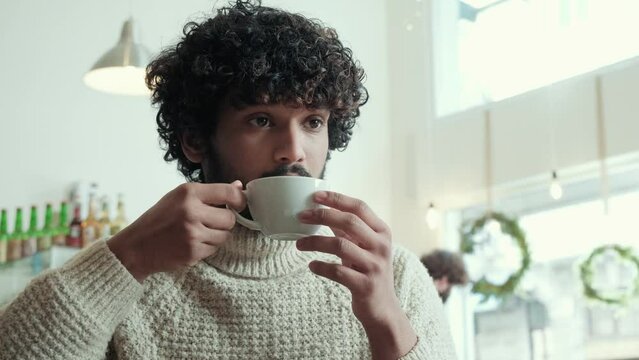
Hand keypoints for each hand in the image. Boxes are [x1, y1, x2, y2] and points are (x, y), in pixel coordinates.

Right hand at [107, 181, 244, 282]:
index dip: (239, 199)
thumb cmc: (159, 219)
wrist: (136, 247)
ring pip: (225, 236)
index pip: (228, 193)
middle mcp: (191, 211)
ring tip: (197, 233)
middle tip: (210, 222)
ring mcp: (192, 233)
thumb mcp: (178, 198)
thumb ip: (209, 193)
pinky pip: (214, 249)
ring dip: (216, 236)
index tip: (239, 204)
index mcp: (188, 192)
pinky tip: (191, 243)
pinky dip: (207, 247)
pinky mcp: (193, 252)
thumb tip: (239, 186)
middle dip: (224, 222)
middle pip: (230, 218)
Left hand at [296, 191, 416, 358]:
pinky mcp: (365, 286)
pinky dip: (321, 267)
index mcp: (382, 232)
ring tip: (299, 244)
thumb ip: (348, 230)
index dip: (337, 199)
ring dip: (315, 242)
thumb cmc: (369, 272)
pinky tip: (311, 266)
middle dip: (322, 216)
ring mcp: (375, 266)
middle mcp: (381, 246)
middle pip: (349, 222)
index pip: (359, 207)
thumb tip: (323, 210)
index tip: (315, 196)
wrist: (383, 308)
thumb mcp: (364, 247)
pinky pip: (338, 272)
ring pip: (340, 246)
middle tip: (301, 216)